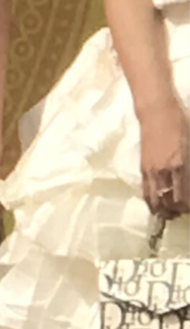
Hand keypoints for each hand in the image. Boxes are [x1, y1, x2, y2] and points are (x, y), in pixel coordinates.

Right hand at [138, 106, 189, 220]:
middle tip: (185, 212)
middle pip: (171, 202)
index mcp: (181, 166)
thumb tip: (189, 182)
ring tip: (171, 215)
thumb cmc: (182, 125)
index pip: (185, 197)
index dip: (189, 207)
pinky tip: (157, 206)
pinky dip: (152, 202)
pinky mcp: (144, 169)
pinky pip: (146, 191)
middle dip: (179, 211)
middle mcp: (165, 172)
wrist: (157, 113)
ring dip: (164, 211)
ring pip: (156, 200)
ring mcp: (152, 171)